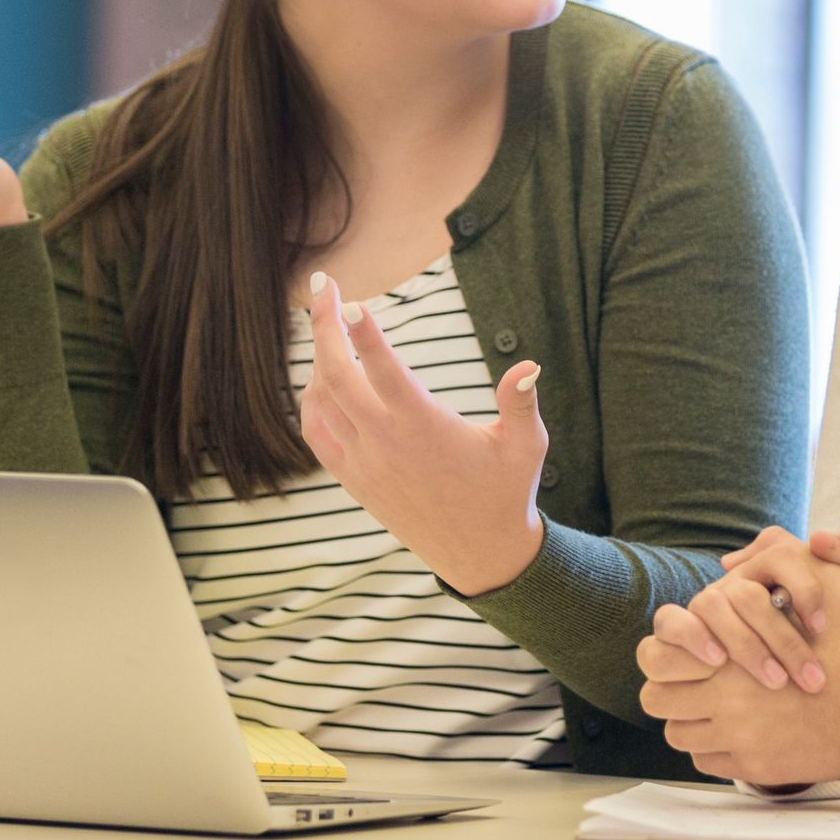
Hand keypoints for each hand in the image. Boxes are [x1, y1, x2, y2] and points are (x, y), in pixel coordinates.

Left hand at [298, 273, 548, 594]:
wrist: (480, 555)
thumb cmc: (507, 491)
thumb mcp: (525, 445)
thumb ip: (520, 401)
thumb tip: (528, 364)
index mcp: (426, 428)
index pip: (385, 372)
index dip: (365, 334)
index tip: (350, 300)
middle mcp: (387, 443)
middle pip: (337, 375)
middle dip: (324, 325)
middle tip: (323, 284)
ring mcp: (365, 463)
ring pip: (322, 401)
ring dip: (318, 357)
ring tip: (327, 321)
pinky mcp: (354, 480)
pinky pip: (317, 433)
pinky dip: (311, 400)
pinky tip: (321, 377)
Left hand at [637, 554, 839, 787]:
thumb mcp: (828, 581)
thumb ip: (780, 551)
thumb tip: (730, 561)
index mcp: (731, 649)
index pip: (656, 655)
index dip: (665, 652)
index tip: (685, 654)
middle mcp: (726, 697)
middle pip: (655, 699)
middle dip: (669, 689)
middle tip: (688, 684)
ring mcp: (739, 738)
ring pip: (677, 735)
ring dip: (689, 721)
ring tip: (711, 710)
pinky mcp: (756, 768)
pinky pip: (707, 761)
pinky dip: (715, 748)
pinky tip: (737, 733)